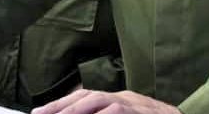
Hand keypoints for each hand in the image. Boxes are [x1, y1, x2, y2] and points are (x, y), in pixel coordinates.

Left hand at [32, 89, 180, 113]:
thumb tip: (74, 113)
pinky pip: (120, 111)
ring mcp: (138, 106)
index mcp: (121, 101)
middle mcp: (127, 99)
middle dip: (61, 107)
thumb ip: (105, 113)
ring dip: (77, 110)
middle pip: (88, 96)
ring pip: (102, 102)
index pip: (85, 97)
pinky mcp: (148, 113)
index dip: (61, 105)